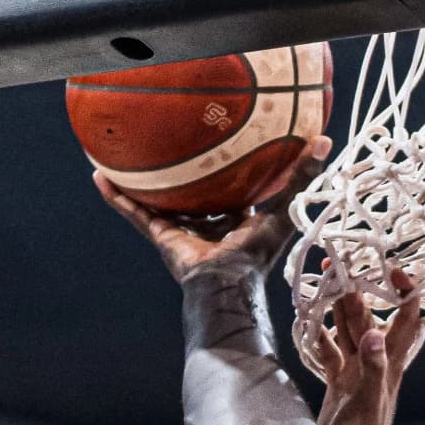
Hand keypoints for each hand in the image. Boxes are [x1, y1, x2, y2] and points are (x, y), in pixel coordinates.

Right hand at [95, 136, 331, 284]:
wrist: (226, 285)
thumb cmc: (257, 255)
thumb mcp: (282, 210)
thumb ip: (301, 178)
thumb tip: (325, 142)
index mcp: (235, 219)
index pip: (230, 188)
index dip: (228, 168)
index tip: (222, 143)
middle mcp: (205, 223)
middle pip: (190, 192)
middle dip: (182, 172)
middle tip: (172, 139)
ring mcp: (180, 230)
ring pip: (157, 200)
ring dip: (140, 182)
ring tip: (124, 154)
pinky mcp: (160, 235)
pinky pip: (133, 211)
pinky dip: (116, 196)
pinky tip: (99, 175)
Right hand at [314, 278, 423, 424]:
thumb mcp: (368, 400)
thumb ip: (373, 367)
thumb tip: (374, 333)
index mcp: (390, 363)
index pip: (406, 318)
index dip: (405, 292)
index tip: (392, 268)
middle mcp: (376, 362)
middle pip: (370, 317)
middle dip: (358, 290)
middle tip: (339, 266)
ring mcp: (356, 372)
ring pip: (348, 331)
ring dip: (338, 308)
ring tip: (323, 282)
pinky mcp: (339, 383)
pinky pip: (330, 352)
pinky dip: (320, 336)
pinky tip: (308, 322)